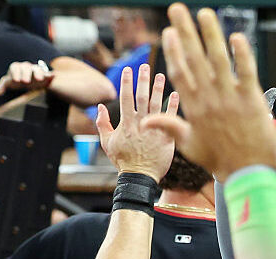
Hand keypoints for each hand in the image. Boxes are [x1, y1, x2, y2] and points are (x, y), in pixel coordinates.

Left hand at [0, 60, 52, 95]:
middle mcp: (26, 67)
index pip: (15, 67)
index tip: (16, 81)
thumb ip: (2, 86)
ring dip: (38, 73)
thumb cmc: (16, 82)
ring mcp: (36, 71)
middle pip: (26, 67)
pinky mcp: (44, 75)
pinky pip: (47, 74)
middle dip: (26, 74)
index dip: (15, 73)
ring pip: (37, 69)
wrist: (28, 81)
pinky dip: (50, 75)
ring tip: (39, 79)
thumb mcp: (8, 83)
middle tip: (26, 82)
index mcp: (17, 68)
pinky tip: (52, 76)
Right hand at [97, 64, 178, 181]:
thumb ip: (102, 123)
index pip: (125, 98)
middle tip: (145, 66)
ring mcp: (155, 130)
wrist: (140, 176)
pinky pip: (172, 119)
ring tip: (161, 75)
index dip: (126, 82)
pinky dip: (173, 106)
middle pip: (142, 97)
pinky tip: (176, 94)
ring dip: (159, 89)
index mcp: (126, 123)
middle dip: (143, 80)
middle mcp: (141, 124)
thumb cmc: (122, 160)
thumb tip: (99, 107)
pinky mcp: (167, 137)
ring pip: (157, 105)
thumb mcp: (106, 142)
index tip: (127, 69)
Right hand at [142, 4, 275, 180]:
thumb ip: (170, 127)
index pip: (180, 72)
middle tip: (178, 9)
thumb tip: (146, 120)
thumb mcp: (190, 146)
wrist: (247, 174)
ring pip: (218, 59)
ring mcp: (230, 97)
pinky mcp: (251, 99)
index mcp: (193, 108)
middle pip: (194, 59)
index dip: (174, 50)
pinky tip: (236, 36)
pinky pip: (246, 71)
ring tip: (205, 13)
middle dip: (185, 31)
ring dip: (211, 34)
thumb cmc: (220, 162)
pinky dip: (241, 54)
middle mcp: (209, 98)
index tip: (169, 32)